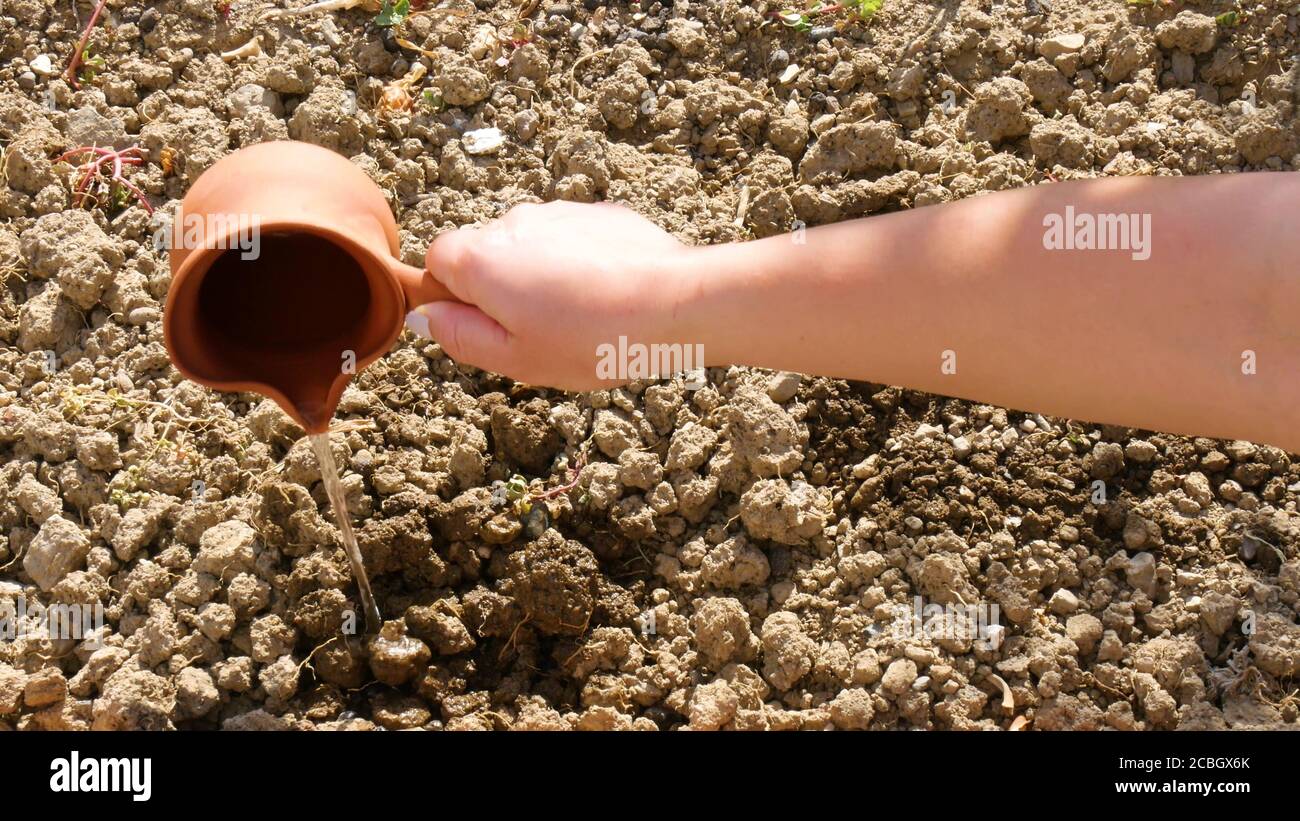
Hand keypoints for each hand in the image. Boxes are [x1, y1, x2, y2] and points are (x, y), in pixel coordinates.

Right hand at [406, 201, 696, 390]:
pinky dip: (578, 263)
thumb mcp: (515, 359)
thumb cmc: (592, 339)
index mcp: (481, 258)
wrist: (674, 302)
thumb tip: (427, 317)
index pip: (437, 262)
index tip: (486, 327)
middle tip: (537, 332)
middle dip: (499, 288)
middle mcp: (513, 223)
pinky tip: (606, 296)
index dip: (453, 298)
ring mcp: (558, 211)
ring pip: (529, 245)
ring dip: (540, 275)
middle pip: (484, 252)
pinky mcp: (599, 213)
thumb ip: (461, 336)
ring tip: (579, 318)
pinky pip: (570, 239)